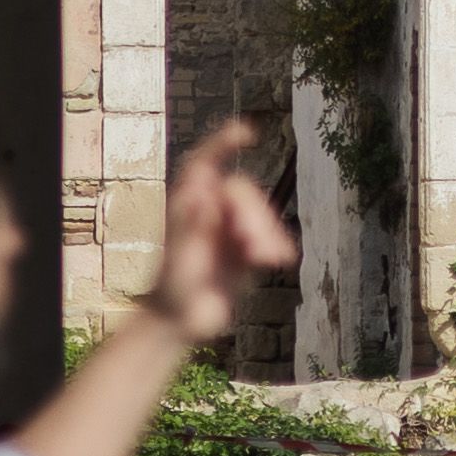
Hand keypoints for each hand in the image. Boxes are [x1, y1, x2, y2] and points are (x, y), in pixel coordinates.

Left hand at [146, 120, 298, 344]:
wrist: (183, 321)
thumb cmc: (174, 291)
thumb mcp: (182, 260)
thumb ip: (192, 229)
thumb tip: (205, 197)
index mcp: (188, 204)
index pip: (204, 162)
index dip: (224, 142)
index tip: (248, 134)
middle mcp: (209, 209)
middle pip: (243, 192)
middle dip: (255, 214)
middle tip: (253, 247)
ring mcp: (229, 227)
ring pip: (261, 212)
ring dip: (269, 232)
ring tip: (267, 260)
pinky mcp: (245, 246)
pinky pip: (271, 234)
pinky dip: (278, 244)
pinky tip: (281, 260)